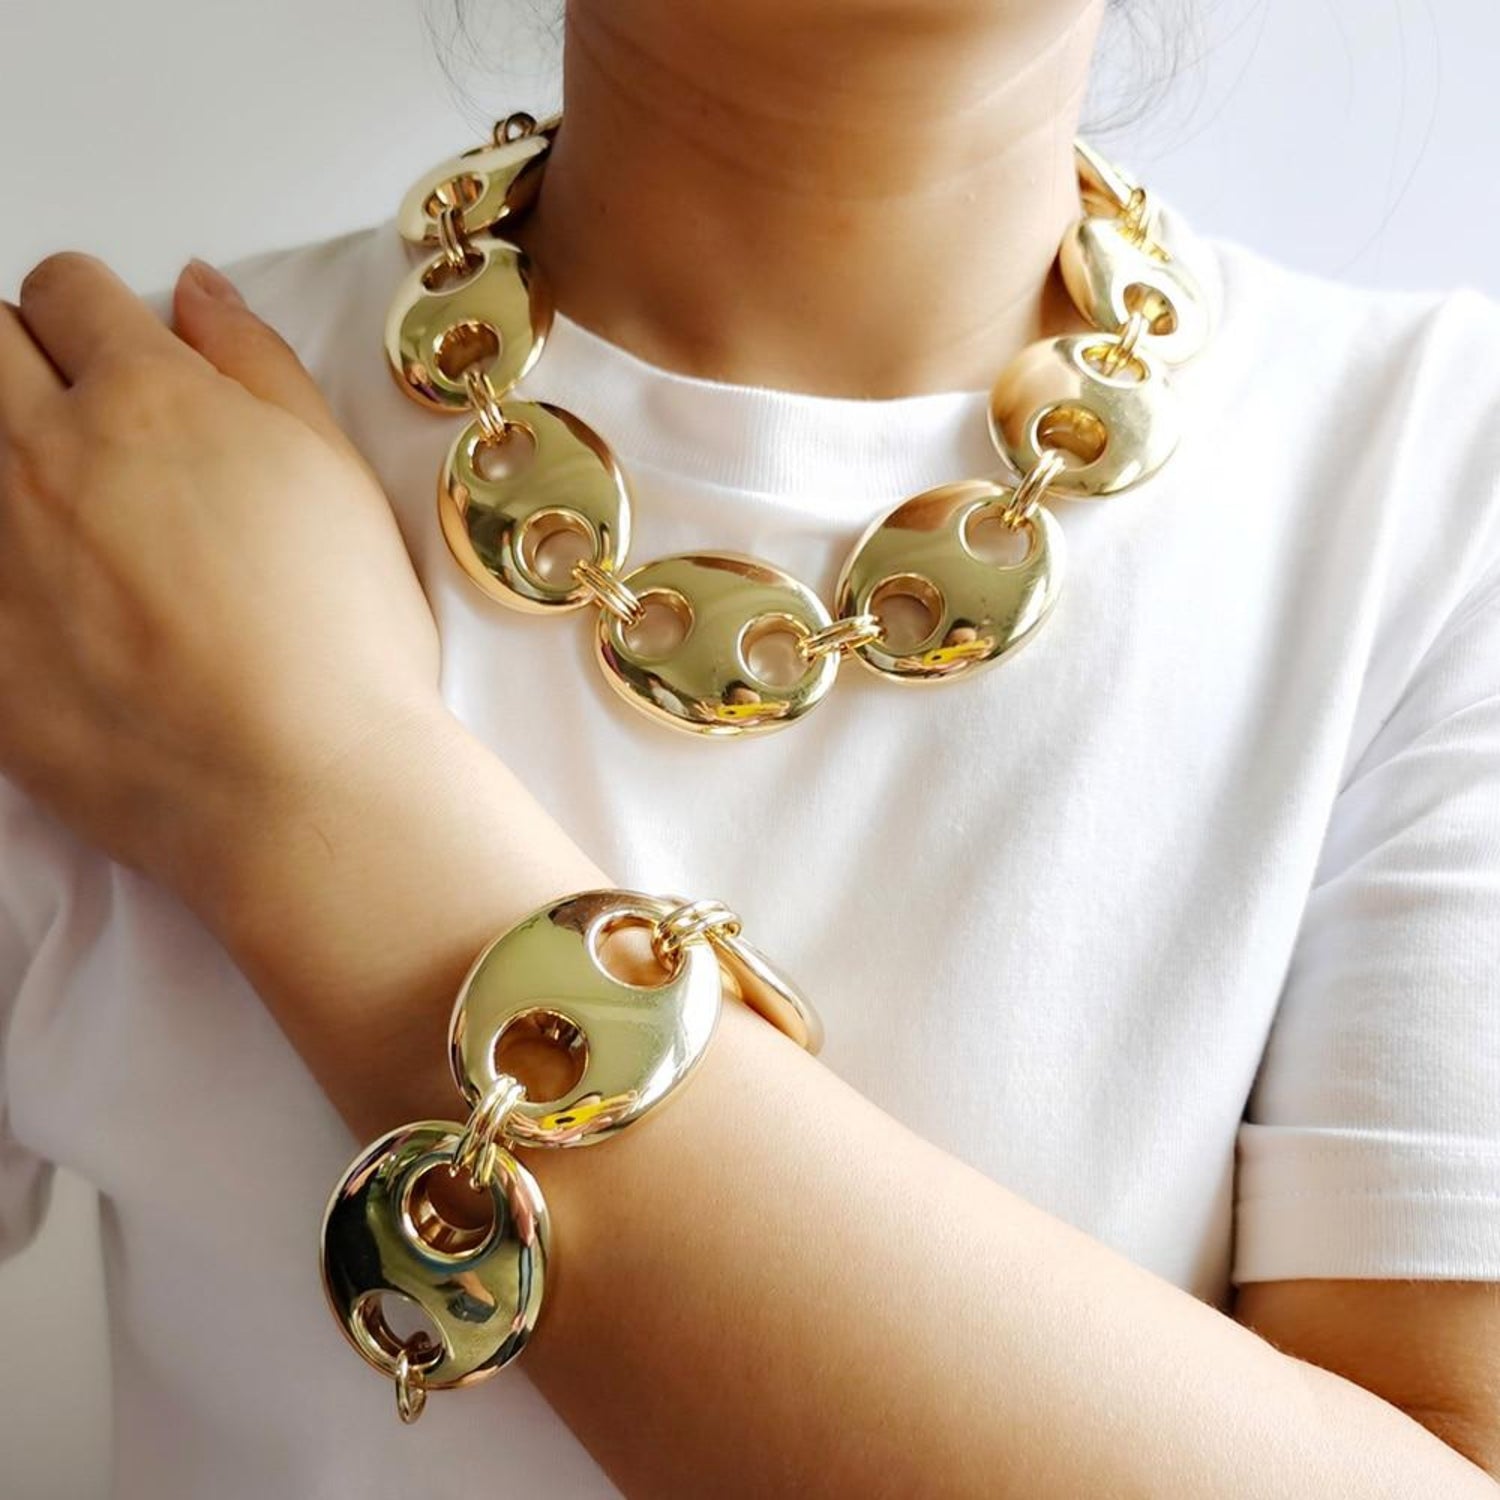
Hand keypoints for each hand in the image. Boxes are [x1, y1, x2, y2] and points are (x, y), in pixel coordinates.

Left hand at [0, 254, 441, 909]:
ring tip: (58, 508)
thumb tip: (197, 290)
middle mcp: (45, 453)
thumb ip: (259, 365)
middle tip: (78, 423)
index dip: (95, 314)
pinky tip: (53, 596)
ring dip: (1, 450)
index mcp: (147, 400)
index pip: (69, 289)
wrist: (299, 785)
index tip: (119, 353)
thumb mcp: (337, 477)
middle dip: (21, 360)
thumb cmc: (341, 641)